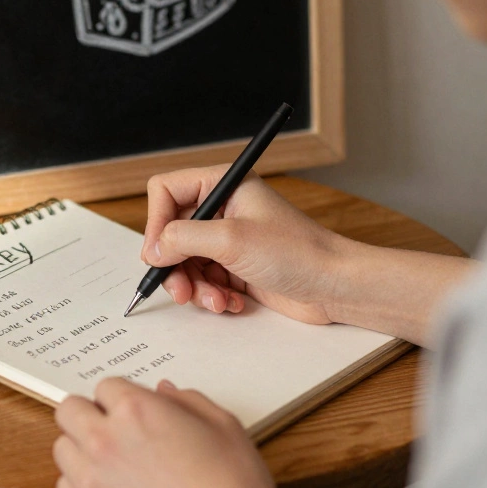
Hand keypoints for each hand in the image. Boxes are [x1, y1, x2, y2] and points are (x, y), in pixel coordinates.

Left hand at [53, 378, 292, 487]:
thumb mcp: (223, 427)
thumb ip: (187, 401)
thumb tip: (164, 392)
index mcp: (136, 411)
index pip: (105, 386)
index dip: (122, 397)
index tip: (131, 409)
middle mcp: (105, 441)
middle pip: (70, 410)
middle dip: (91, 414)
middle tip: (113, 428)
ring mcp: (90, 480)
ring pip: (62, 448)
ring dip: (82, 449)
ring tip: (113, 462)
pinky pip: (64, 487)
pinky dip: (81, 485)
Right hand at [142, 167, 348, 323]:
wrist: (333, 286)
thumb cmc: (296, 252)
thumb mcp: (231, 240)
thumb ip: (183, 238)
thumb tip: (153, 248)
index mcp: (223, 184)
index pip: (166, 191)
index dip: (155, 222)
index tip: (158, 254)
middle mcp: (222, 207)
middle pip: (170, 232)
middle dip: (174, 265)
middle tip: (181, 289)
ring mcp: (228, 238)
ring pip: (184, 261)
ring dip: (194, 286)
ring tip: (215, 301)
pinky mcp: (234, 265)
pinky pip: (203, 279)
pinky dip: (211, 294)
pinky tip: (231, 302)